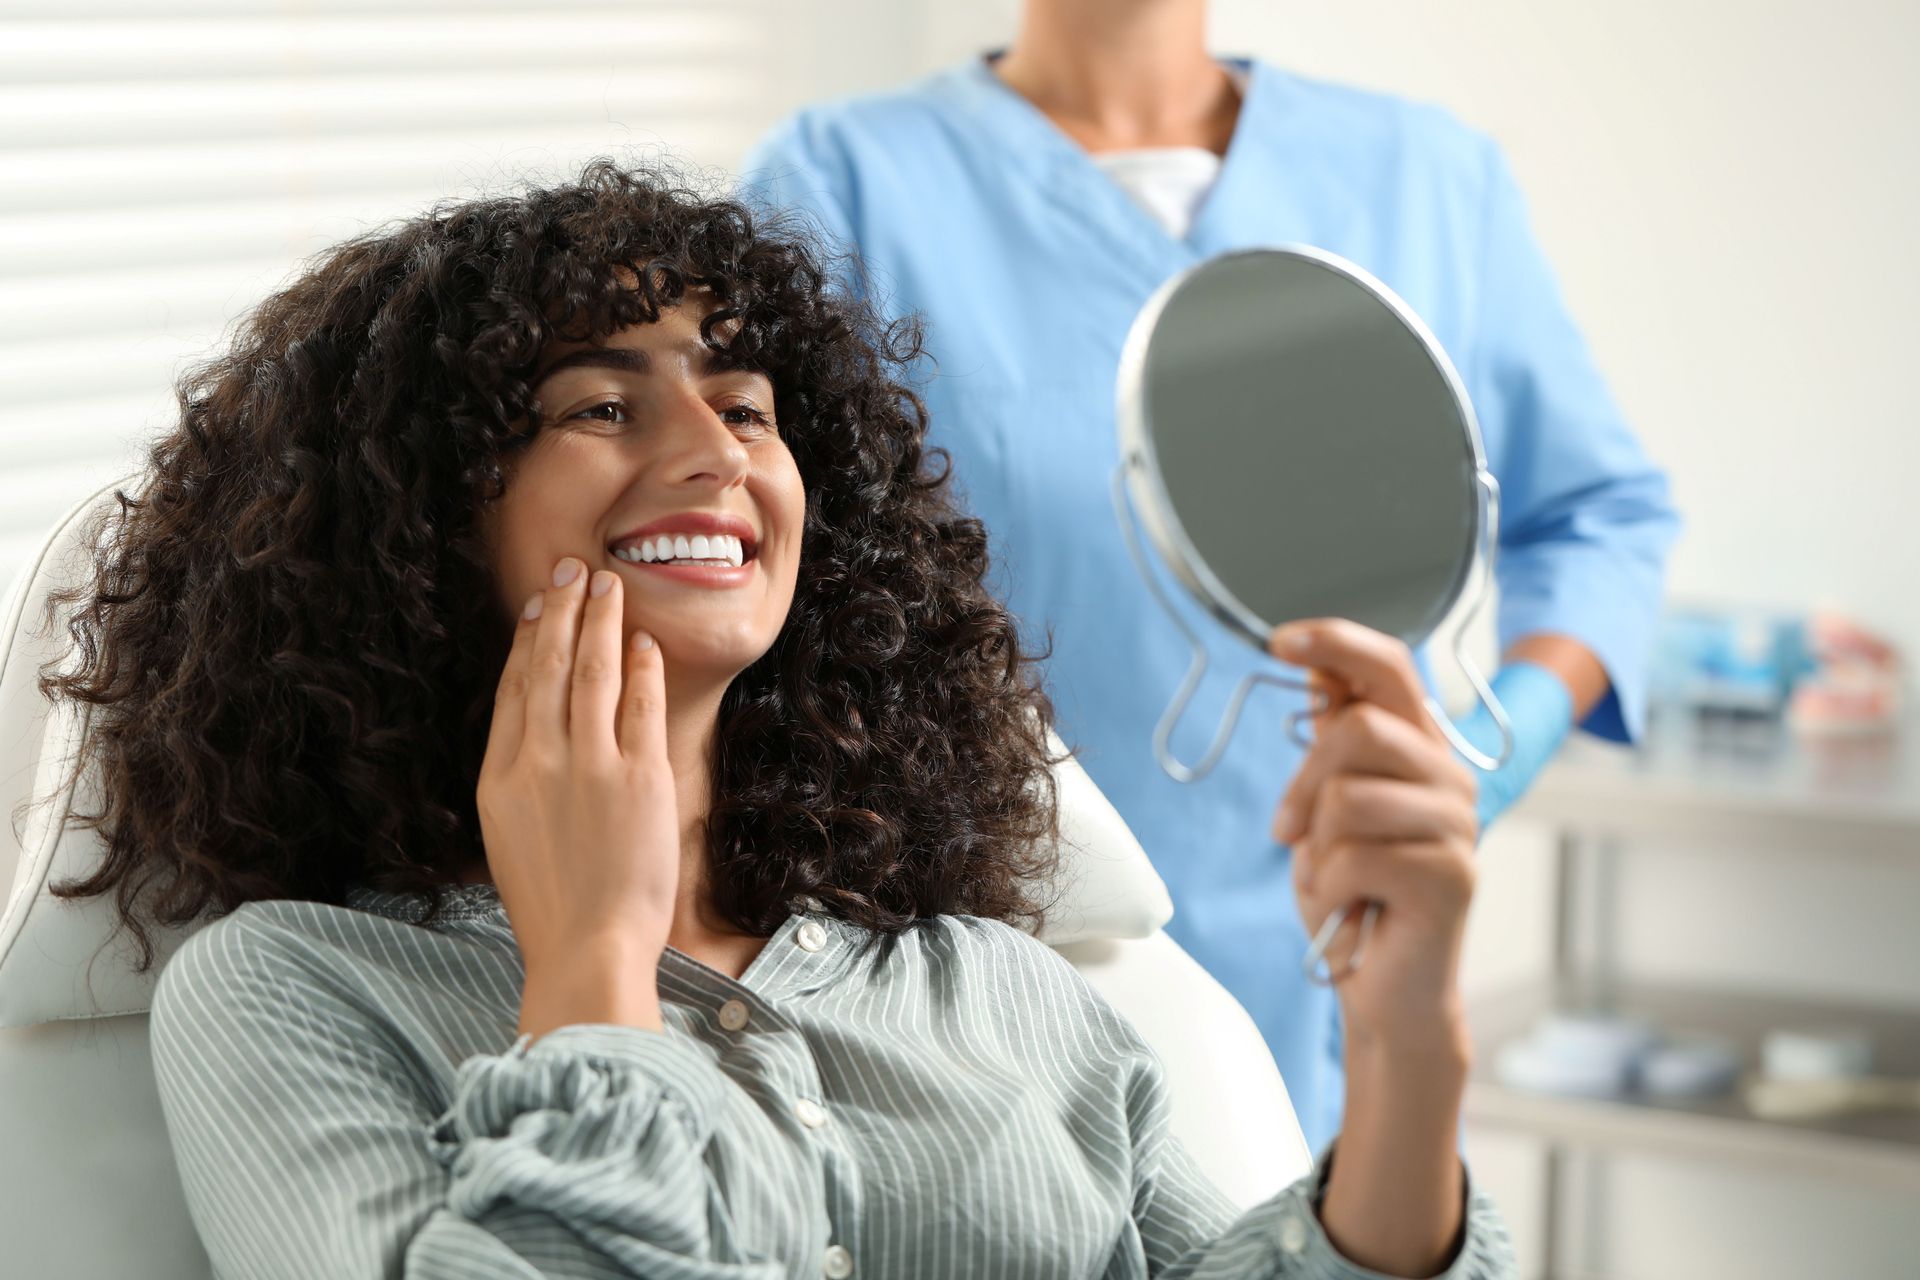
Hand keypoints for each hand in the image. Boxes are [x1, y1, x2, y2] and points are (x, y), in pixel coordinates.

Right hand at [477, 557, 678, 973]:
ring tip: (609, 587)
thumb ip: (518, 785)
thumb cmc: (553, 909)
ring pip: (591, 673)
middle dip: (562, 612)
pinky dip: (640, 670)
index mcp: (499, 780)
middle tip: (573, 571)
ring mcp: (589, 766)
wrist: (588, 950)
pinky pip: (639, 706)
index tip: (537, 607)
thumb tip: (531, 742)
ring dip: (601, 623)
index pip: (514, 691)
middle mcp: (539, 763)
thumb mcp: (508, 840)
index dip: (527, 642)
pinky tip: (642, 644)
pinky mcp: (639, 778)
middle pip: (548, 668)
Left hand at [1269, 618, 1478, 1056]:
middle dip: (1302, 784)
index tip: (1280, 640)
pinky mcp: (1450, 873)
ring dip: (1317, 849)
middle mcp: (1448, 777)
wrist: (1383, 989)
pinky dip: (1331, 889)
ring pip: (1347, 797)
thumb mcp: (1330, 808)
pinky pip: (1353, 858)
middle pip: (1357, 729)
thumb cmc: (1356, 898)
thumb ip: (1334, 743)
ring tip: (1336, 880)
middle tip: (1288, 833)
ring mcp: (1456, 824)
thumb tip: (1318, 665)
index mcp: (1420, 751)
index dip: (1336, 643)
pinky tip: (1355, 908)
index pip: (1388, 668)